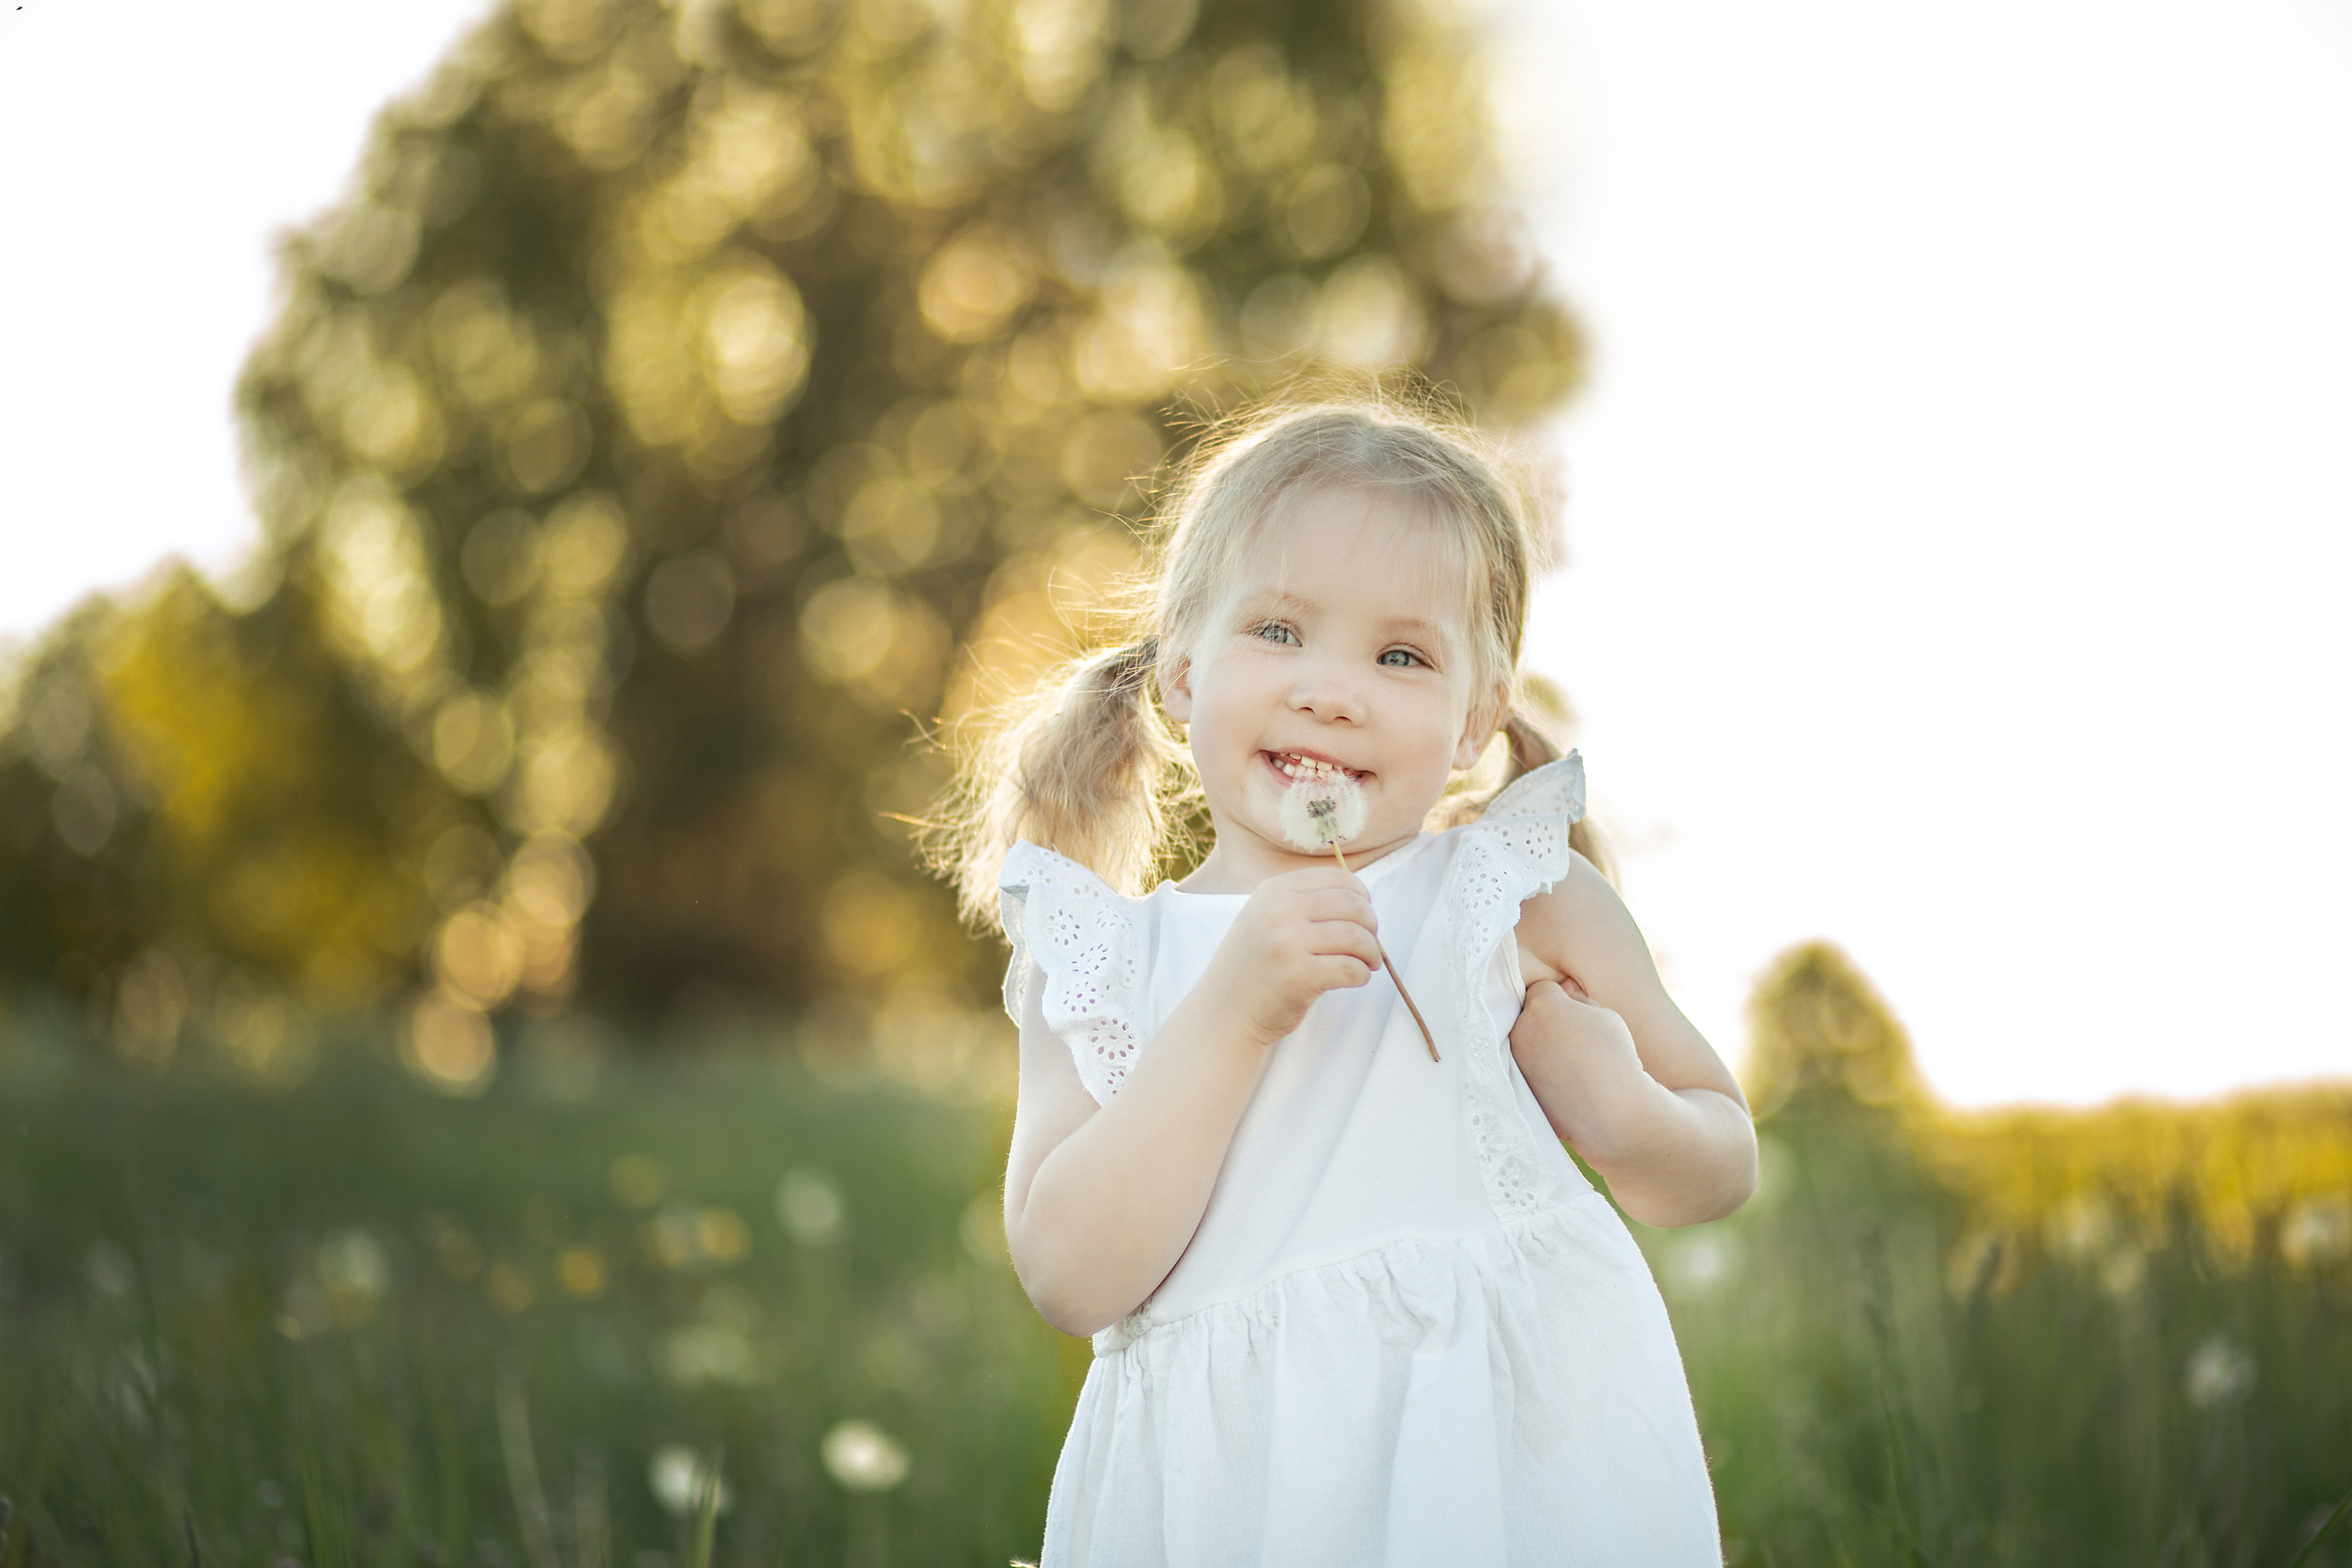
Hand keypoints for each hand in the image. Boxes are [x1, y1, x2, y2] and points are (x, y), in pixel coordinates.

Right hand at [1199, 867, 1382, 1047]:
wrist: (1223, 1011)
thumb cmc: (1254, 967)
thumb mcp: (1266, 918)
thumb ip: (1304, 902)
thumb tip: (1362, 899)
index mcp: (1275, 890)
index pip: (1339, 877)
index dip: (1362, 897)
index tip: (1363, 919)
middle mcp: (1280, 910)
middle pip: (1353, 905)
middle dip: (1372, 926)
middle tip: (1370, 946)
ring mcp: (1288, 942)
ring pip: (1357, 936)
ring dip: (1371, 953)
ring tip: (1367, 964)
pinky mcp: (1299, 976)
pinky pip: (1351, 969)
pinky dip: (1362, 975)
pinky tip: (1355, 979)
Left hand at [1510, 979, 1647, 1161]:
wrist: (1613, 1110)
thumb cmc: (1614, 1055)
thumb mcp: (1606, 1015)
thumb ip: (1580, 999)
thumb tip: (1566, 990)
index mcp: (1541, 1007)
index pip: (1543, 989)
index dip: (1562, 998)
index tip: (1579, 1012)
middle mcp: (1521, 1031)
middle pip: (1530, 1016)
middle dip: (1548, 1021)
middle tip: (1577, 1037)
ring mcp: (1518, 1062)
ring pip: (1528, 1044)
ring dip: (1543, 1047)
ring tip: (1575, 1062)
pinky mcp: (1523, 1088)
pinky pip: (1532, 1072)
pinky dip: (1545, 1074)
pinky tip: (1568, 1083)